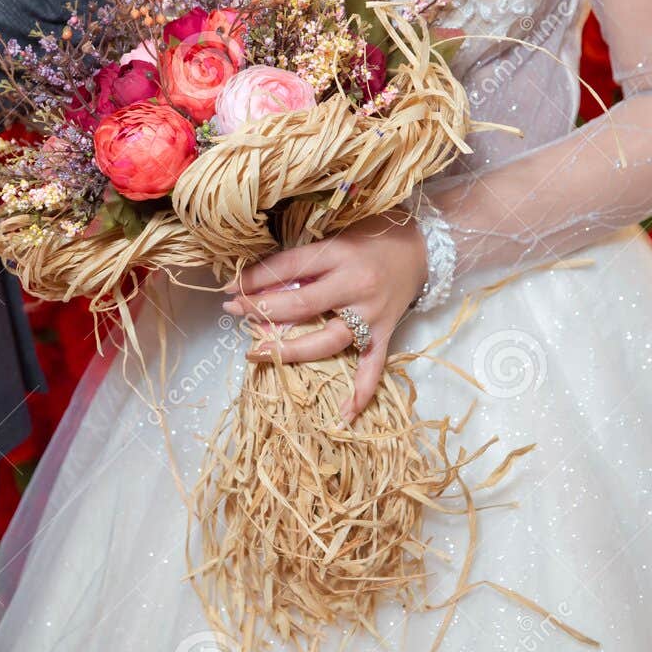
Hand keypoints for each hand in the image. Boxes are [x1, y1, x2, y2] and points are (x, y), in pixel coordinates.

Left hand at [224, 213, 428, 422]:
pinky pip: (372, 367)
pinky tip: (343, 415)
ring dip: (291, 350)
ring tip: (257, 354)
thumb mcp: (336, 236)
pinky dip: (361, 392)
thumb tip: (260, 280)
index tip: (229, 287)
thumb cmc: (371, 238)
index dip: (256, 278)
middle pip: (303, 303)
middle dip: (262, 309)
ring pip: (328, 340)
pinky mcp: (385, 334)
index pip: (289, 266)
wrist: (422, 248)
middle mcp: (356, 285)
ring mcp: (371, 314)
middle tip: (234, 312)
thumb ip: (305, 258)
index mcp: (340, 255)